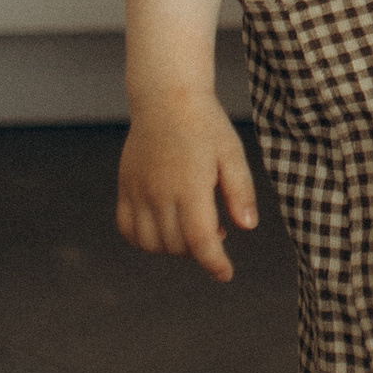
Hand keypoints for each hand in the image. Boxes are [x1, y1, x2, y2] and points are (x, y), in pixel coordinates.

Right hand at [117, 90, 257, 280]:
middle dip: (199, 250)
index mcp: (190, 186)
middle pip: (177, 246)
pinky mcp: (125, 187)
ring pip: (150, 244)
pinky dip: (144, 239)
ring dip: (173, 248)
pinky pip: (128, 229)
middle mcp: (160, 193)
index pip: (200, 240)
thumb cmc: (206, 125)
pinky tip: (164, 226)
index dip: (214, 263)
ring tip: (191, 227)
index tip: (225, 274)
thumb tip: (247, 227)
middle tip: (216, 231)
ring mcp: (138, 191)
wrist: (166, 98)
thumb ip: (241, 191)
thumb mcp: (232, 153)